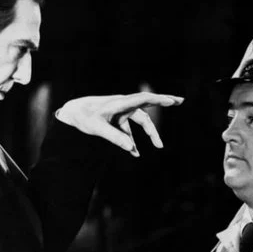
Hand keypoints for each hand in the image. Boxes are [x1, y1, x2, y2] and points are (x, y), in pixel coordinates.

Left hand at [56, 92, 183, 156]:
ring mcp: (121, 111)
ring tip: (159, 146)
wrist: (71, 113)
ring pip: (140, 120)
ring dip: (149, 132)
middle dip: (164, 102)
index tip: (172, 100)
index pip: (143, 98)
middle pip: (147, 104)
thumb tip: (131, 148)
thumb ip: (115, 137)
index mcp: (120, 102)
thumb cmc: (83, 117)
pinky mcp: (116, 118)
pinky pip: (129, 129)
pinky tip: (134, 153)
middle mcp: (123, 104)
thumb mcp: (97, 128)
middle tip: (181, 101)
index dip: (159, 99)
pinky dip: (132, 140)